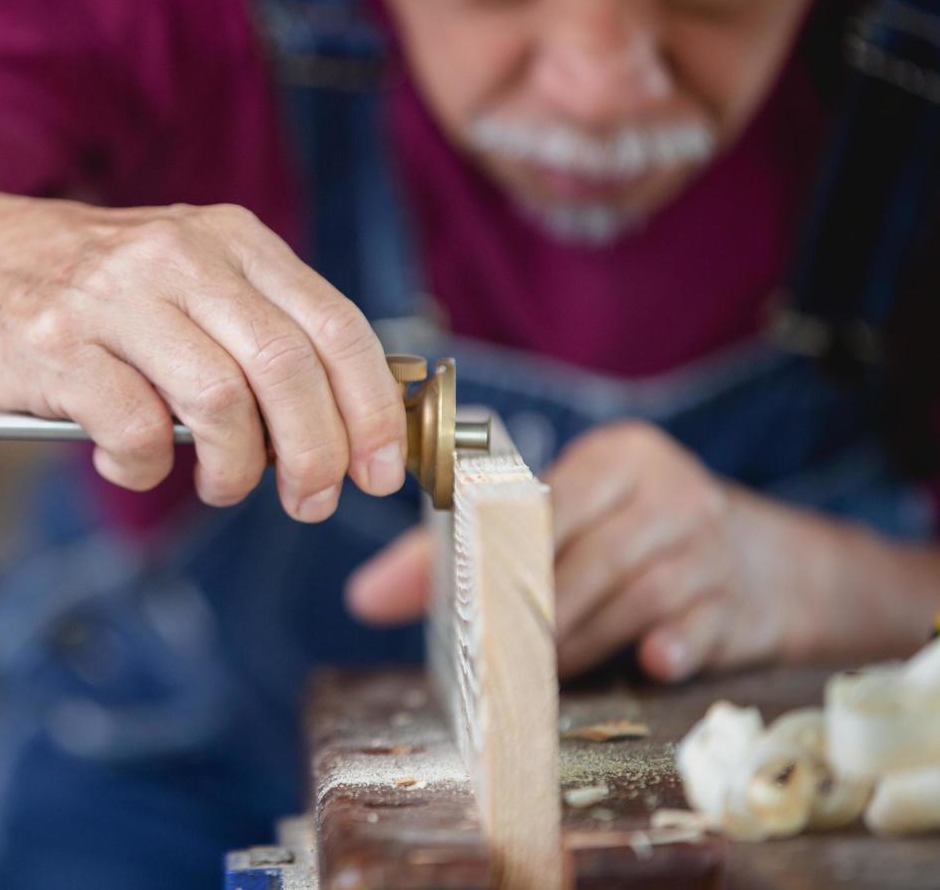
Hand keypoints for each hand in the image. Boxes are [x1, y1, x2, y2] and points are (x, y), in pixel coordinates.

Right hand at [0, 194, 407, 520]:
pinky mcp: (56, 343)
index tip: (379, 469)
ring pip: (220, 401)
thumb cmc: (99, 288)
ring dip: (234, 468)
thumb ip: (263, 331)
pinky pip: (134, 428)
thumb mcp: (194, 276)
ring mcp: (115, 296)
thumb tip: (347, 427)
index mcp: (233, 240)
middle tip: (308, 500)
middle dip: (315, 454)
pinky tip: (133, 464)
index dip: (370, 408)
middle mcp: (182, 256)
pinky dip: (146, 468)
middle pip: (287, 368)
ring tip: (220, 485)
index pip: (335, 325)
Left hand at [346, 421, 808, 681]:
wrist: (772, 566)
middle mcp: (668, 491)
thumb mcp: (563, 521)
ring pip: (630, 598)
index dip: (499, 552)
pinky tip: (649, 663)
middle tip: (493, 657)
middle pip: (586, 557)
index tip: (464, 599)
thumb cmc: (632, 539)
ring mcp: (710, 546)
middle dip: (534, 612)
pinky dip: (667, 649)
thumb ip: (462, 551)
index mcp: (617, 458)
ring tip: (540, 676)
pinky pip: (694, 629)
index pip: (547, 502)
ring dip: (580, 643)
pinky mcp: (740, 603)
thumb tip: (363, 597)